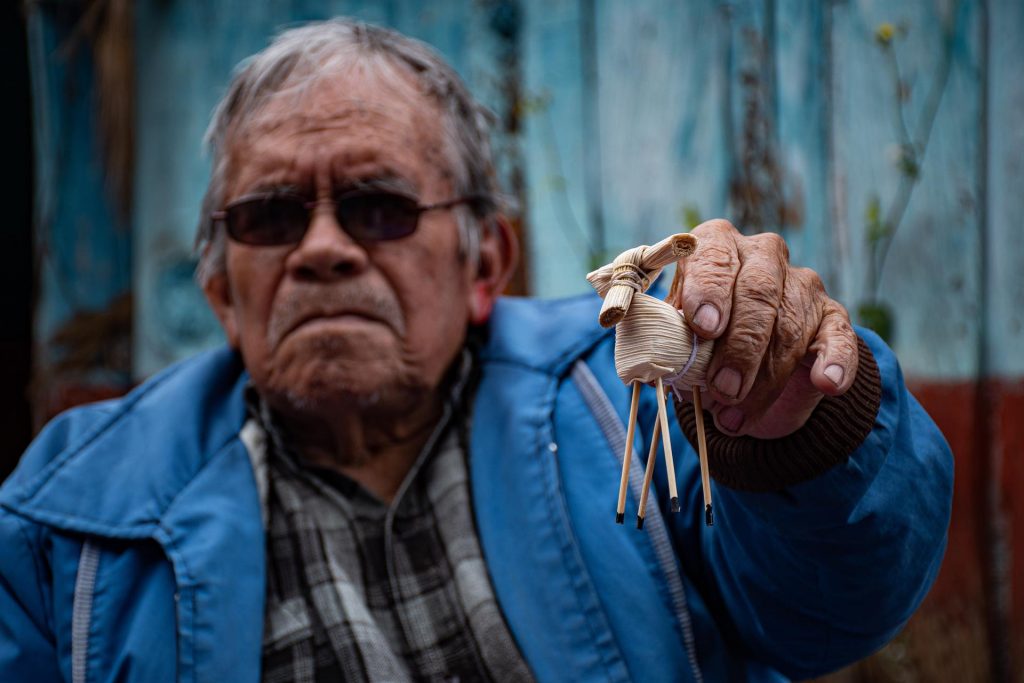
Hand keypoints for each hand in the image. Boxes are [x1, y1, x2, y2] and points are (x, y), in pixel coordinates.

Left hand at [670, 220, 858, 438]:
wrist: (744, 364)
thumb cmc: (697, 339)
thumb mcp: (673, 334)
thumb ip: (663, 337)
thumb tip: (652, 361)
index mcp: (715, 245)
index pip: (714, 255)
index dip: (709, 290)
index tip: (704, 328)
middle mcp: (762, 255)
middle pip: (758, 291)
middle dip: (740, 346)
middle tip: (723, 388)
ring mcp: (802, 285)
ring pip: (790, 325)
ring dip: (766, 378)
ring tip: (736, 417)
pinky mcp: (832, 318)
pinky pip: (839, 338)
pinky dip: (835, 362)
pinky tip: (827, 384)